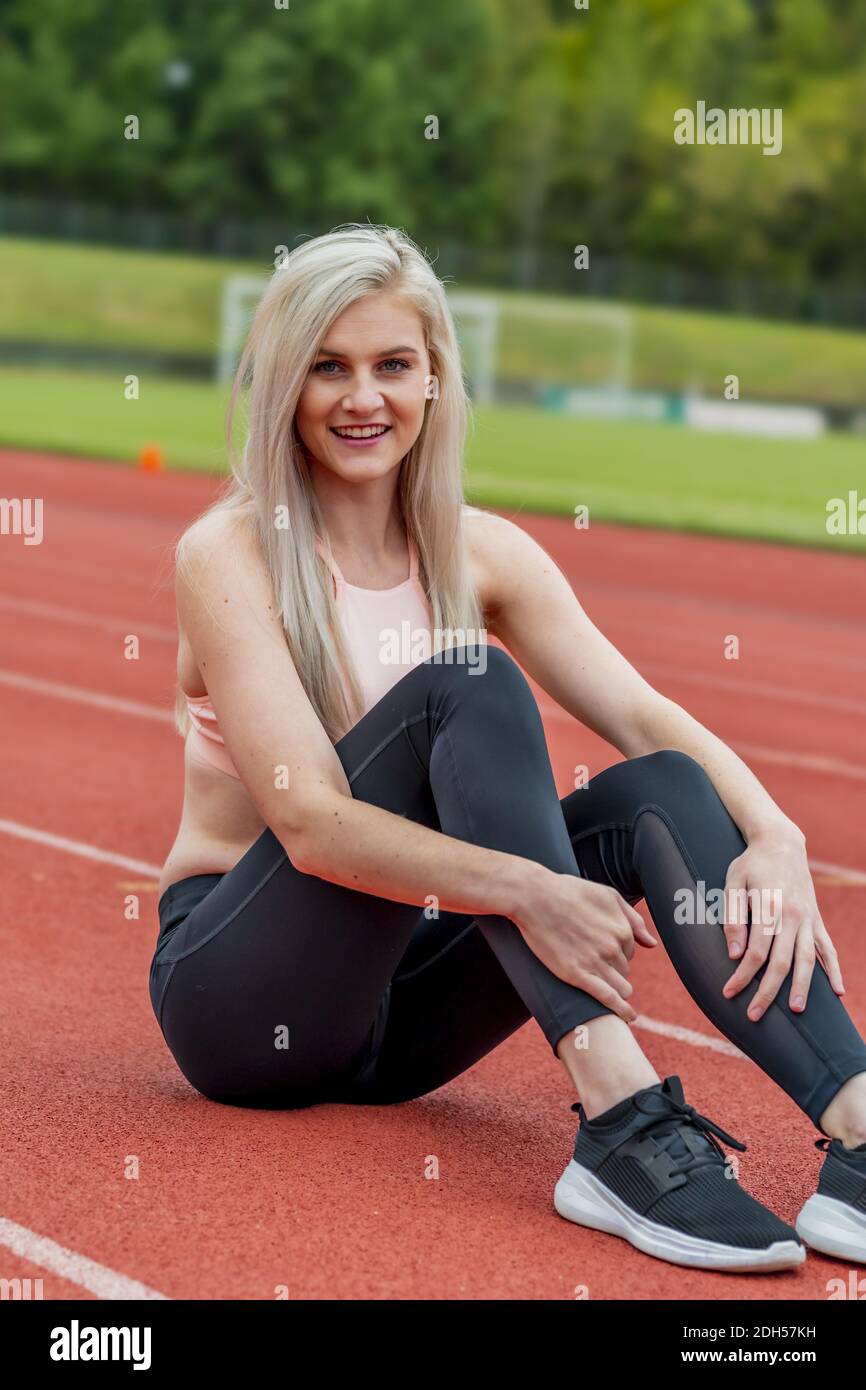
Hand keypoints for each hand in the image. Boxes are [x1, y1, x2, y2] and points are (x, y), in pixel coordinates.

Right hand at [512, 869, 656, 1023]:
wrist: (534, 897)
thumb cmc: (569, 892)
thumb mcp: (607, 895)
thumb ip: (633, 919)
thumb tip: (652, 944)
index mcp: (621, 929)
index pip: (630, 952)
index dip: (618, 952)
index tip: (601, 950)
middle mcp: (612, 948)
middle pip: (625, 970)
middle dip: (614, 969)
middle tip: (593, 963)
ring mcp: (595, 962)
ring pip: (621, 987)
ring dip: (617, 989)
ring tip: (607, 989)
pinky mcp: (576, 975)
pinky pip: (608, 998)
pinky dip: (620, 1010)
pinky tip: (628, 1016)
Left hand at [721, 828, 844, 1019]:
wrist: (781, 842)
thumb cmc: (750, 864)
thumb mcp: (732, 884)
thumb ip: (733, 919)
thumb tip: (735, 954)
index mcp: (769, 908)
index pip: (756, 953)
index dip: (743, 976)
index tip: (729, 992)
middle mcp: (793, 916)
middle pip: (781, 963)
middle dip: (767, 992)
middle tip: (753, 1015)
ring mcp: (808, 919)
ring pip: (807, 960)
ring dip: (802, 987)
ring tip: (795, 1010)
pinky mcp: (817, 920)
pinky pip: (828, 949)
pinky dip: (834, 970)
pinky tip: (838, 992)